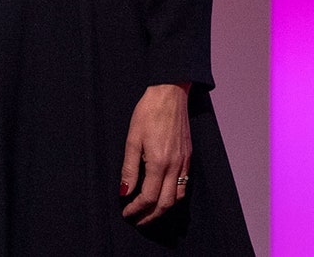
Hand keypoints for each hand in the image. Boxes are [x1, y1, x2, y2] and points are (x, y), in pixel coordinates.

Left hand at [119, 83, 191, 225]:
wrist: (170, 94)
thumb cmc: (148, 113)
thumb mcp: (132, 139)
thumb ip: (129, 168)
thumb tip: (124, 191)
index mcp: (159, 162)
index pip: (148, 197)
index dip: (136, 209)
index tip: (126, 212)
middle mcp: (175, 166)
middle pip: (165, 204)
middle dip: (150, 216)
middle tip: (137, 220)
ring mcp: (184, 162)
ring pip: (177, 197)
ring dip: (163, 209)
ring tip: (149, 212)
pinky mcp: (188, 157)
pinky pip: (184, 185)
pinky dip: (174, 196)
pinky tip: (163, 195)